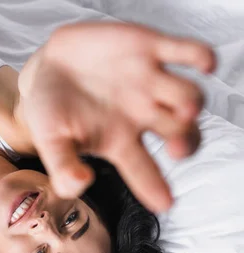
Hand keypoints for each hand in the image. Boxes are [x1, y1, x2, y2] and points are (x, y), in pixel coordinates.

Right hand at [17, 22, 215, 211]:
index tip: (165, 204)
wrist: (47, 65)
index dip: (156, 188)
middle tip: (175, 148)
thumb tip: (79, 184)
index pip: (143, 170)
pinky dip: (201, 57)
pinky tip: (204, 64)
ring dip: (192, 103)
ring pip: (189, 96)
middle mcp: (143, 115)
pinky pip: (187, 52)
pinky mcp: (150, 48)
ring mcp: (149, 83)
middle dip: (186, 143)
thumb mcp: (49, 141)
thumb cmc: (50, 109)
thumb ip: (62, 166)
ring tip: (185, 109)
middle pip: (182, 134)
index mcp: (121, 142)